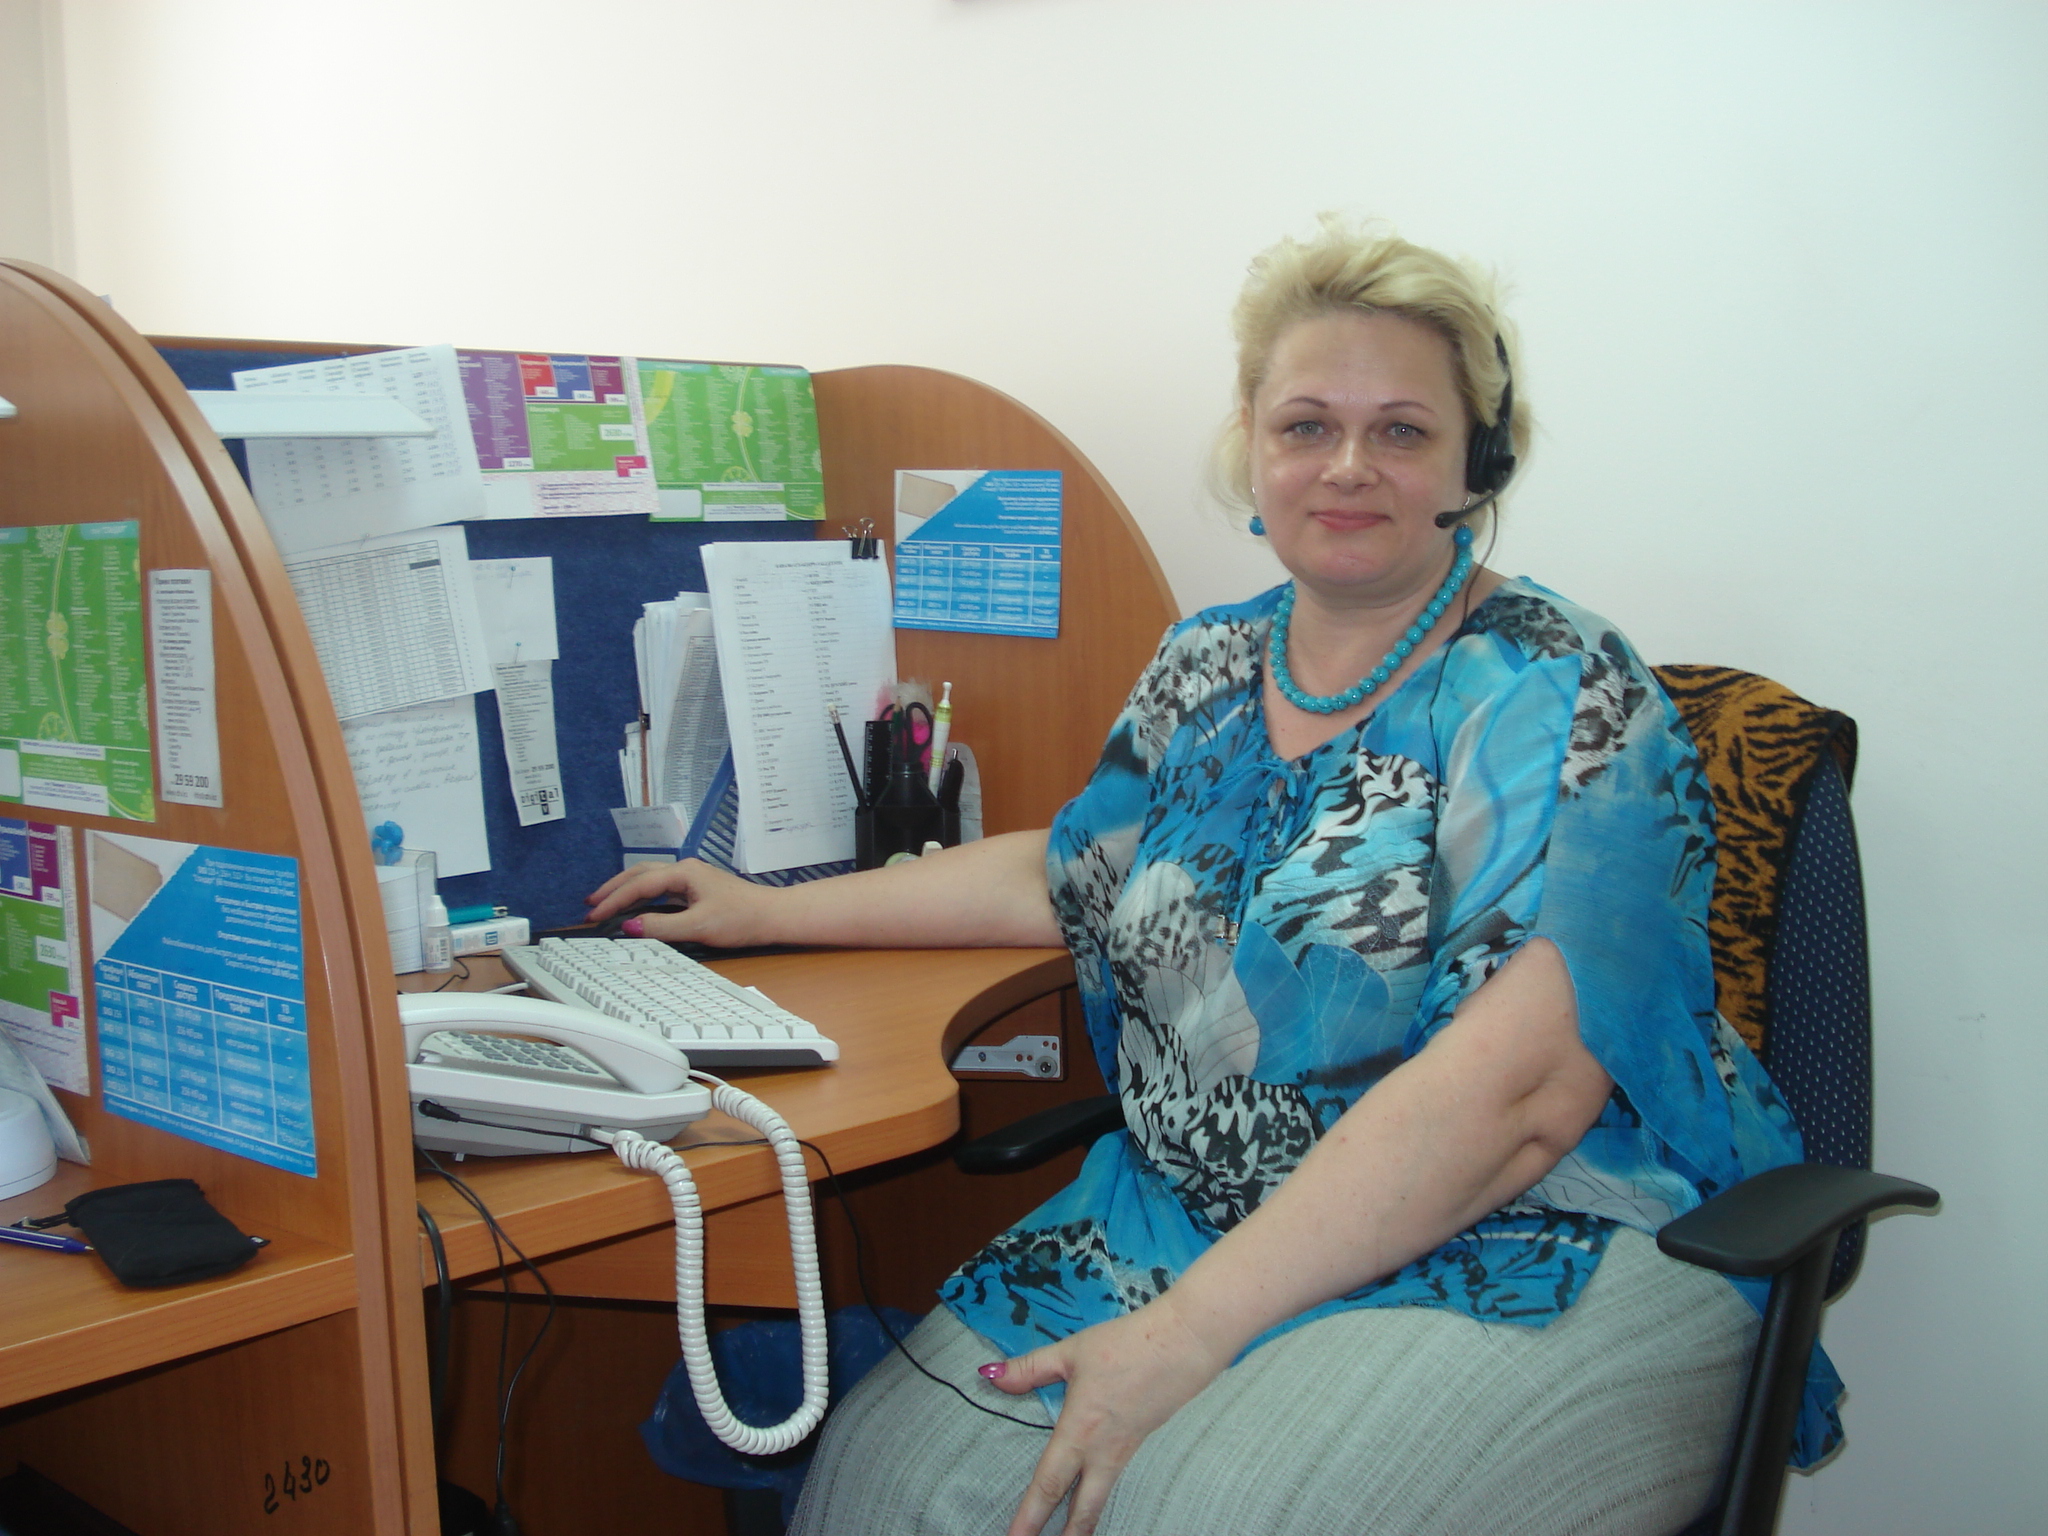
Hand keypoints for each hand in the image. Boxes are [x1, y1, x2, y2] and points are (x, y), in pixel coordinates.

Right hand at [584, 858, 783, 947]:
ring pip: (649, 878)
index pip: (638, 884)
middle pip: (639, 873)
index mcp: (683, 873)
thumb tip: (629, 926)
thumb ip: (662, 926)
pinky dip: (641, 895)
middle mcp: (685, 870)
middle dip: (612, 888)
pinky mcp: (696, 888)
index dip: (613, 900)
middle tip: (589, 904)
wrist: (772, 916)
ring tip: (604, 902)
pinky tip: (634, 906)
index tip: (592, 915)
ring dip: (625, 889)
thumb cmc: (741, 919)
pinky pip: (660, 888)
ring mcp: (691, 878)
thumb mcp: (699, 926)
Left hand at [984, 1297, 1230, 1535]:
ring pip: (1100, 1499)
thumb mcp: (1072, 1352)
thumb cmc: (1127, 1345)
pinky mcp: (1140, 1442)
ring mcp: (1125, 1451)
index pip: (1048, 1485)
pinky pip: (1114, 1479)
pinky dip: (1099, 1497)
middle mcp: (1103, 1451)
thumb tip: (990, 1376)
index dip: (1029, 1518)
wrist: (1185, 1343)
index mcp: (1079, 1430)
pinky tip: (1093, 1495)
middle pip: (1082, 1510)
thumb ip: (1030, 1368)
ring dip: (1083, 1525)